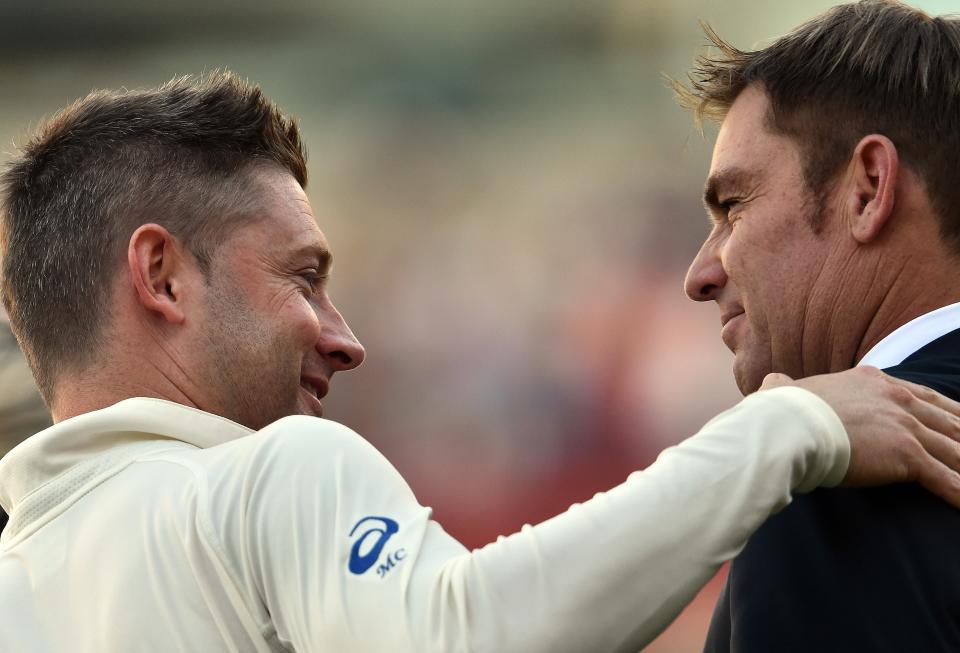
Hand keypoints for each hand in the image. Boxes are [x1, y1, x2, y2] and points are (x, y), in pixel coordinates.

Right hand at [761, 366, 959, 506]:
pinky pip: (947, 479)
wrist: (787, 427)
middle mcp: (896, 398)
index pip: (925, 396)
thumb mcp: (785, 390)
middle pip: (950, 420)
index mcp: (873, 381)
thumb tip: (772, 383)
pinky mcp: (907, 455)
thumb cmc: (780, 413)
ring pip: (956, 450)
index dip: (950, 412)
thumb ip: (784, 385)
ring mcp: (905, 426)